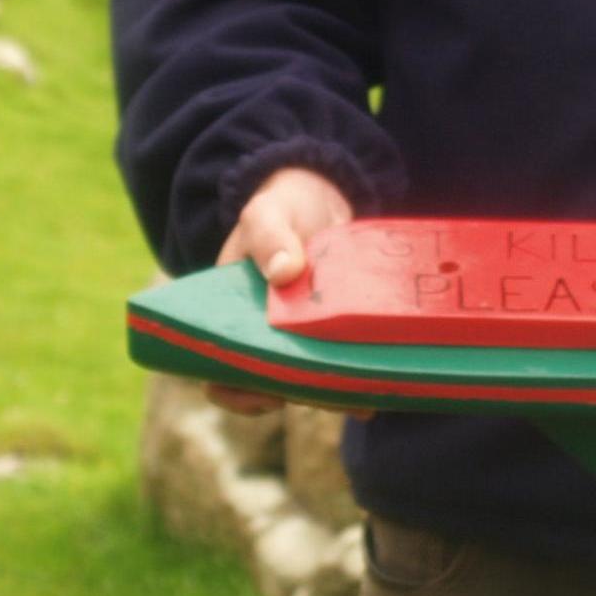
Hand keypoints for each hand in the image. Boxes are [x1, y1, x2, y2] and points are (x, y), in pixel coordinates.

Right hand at [206, 166, 354, 415]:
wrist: (320, 198)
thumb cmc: (282, 207)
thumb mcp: (268, 213)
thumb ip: (270, 237)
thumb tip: (285, 271)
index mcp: (231, 312)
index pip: (218, 364)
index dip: (233, 389)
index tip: (263, 395)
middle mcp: (263, 332)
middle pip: (268, 380)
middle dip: (292, 395)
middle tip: (323, 395)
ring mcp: (299, 334)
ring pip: (307, 377)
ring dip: (328, 391)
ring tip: (358, 397)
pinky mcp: (332, 329)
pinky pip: (337, 360)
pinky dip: (353, 375)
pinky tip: (376, 387)